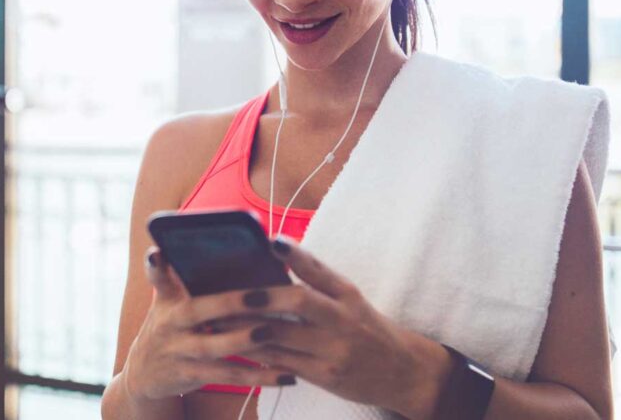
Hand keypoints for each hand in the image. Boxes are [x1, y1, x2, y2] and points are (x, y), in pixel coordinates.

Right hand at [122, 246, 298, 400]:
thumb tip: (219, 251)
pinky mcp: (190, 376)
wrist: (146, 373)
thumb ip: (184, 278)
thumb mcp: (168, 301)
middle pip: (196, 310)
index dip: (155, 265)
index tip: (157, 253)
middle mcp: (169, 323)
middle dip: (229, 302)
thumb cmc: (169, 326)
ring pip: (211, 346)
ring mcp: (177, 351)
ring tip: (271, 332)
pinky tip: (283, 375)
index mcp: (166, 298)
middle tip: (262, 295)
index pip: (158, 277)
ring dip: (242, 340)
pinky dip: (255, 376)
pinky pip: (226, 376)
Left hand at [241, 237, 451, 417]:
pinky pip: (283, 363)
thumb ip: (315, 273)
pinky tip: (234, 346)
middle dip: (259, 297)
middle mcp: (342, 320)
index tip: (269, 242)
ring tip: (216, 320)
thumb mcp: (349, 296)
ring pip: (281, 336)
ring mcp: (333, 351)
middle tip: (227, 293)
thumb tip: (277, 244)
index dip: (294, 255)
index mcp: (347, 295)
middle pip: (297, 301)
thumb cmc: (367, 327)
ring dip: (244, 328)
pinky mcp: (324, 377)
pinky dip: (257, 353)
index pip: (319, 269)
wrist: (404, 373)